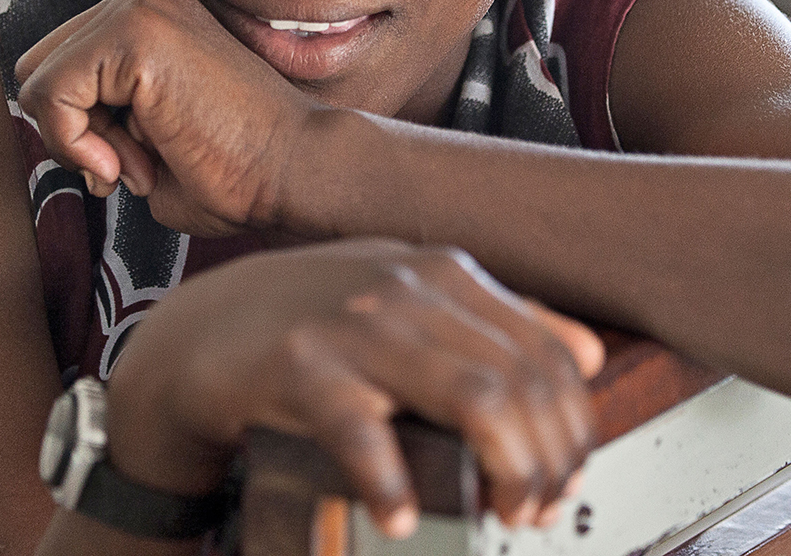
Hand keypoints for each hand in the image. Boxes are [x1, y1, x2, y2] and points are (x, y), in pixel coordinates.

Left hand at [15, 0, 318, 235]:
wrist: (293, 172)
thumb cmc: (232, 169)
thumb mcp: (142, 129)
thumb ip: (92, 111)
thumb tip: (35, 110)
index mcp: (148, 6)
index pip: (59, 66)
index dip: (83, 130)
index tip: (139, 163)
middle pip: (39, 68)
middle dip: (74, 131)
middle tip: (138, 165)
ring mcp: (136, 2)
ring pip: (36, 82)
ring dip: (79, 142)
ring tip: (147, 161)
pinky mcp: (131, 30)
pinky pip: (48, 94)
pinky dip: (74, 144)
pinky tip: (135, 162)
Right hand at [104, 240, 605, 537]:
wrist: (201, 332)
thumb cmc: (311, 322)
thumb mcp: (407, 300)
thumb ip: (493, 320)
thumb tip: (589, 352)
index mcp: (442, 271)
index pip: (549, 351)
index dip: (573, 429)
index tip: (566, 482)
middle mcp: (406, 286)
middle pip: (523, 381)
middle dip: (547, 462)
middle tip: (535, 513)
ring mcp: (353, 322)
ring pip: (475, 399)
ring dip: (502, 474)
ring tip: (496, 518)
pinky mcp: (298, 366)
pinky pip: (363, 430)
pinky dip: (392, 484)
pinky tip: (401, 518)